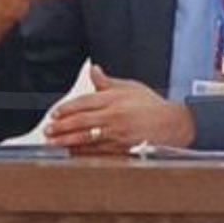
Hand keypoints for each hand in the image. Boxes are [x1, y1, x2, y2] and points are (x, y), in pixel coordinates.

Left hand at [45, 65, 194, 153]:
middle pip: (81, 121)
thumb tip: (94, 70)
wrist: (174, 125)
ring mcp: (117, 134)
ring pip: (86, 137)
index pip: (84, 102)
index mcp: (116, 99)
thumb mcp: (131, 87)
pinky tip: (72, 152)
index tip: (55, 113)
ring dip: (66, 140)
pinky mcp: (121, 148)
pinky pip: (96, 151)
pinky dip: (82, 152)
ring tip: (53, 142)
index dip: (67, 108)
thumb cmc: (153, 106)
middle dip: (62, 126)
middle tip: (49, 129)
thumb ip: (108, 82)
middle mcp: (115, 116)